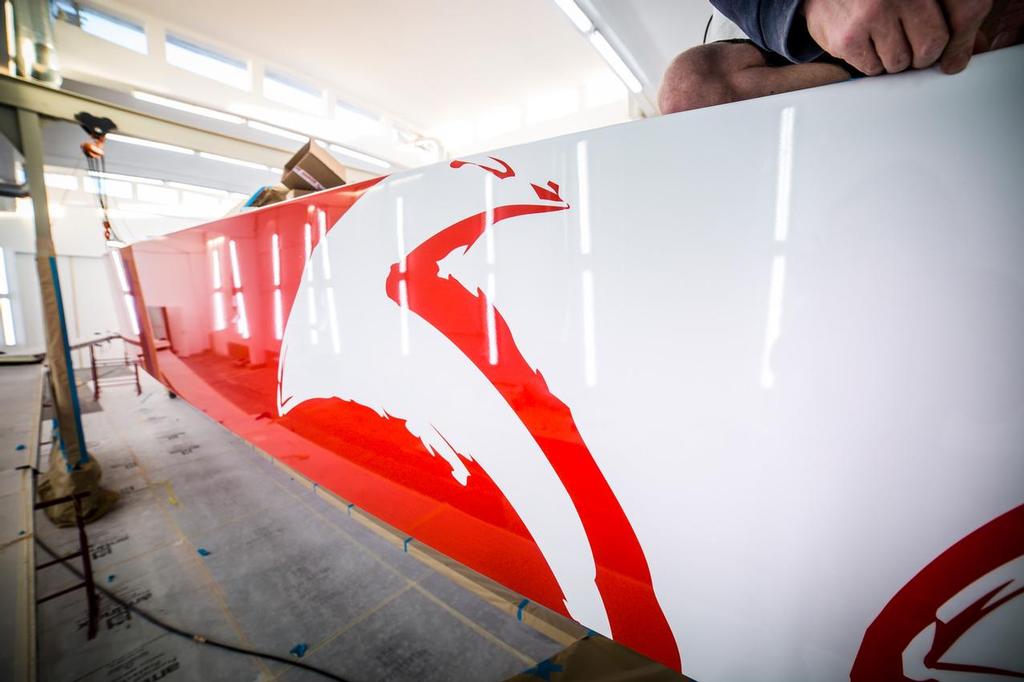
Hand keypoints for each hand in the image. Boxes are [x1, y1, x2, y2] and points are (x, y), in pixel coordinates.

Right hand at [803, 0, 991, 74]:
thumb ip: (940, 16)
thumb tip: (973, 46)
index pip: (938, 38)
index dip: (934, 48)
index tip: (927, 47)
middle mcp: (892, 0)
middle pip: (919, 54)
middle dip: (912, 54)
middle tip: (900, 41)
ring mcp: (868, 19)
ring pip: (894, 65)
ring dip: (889, 59)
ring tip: (880, 39)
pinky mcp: (847, 39)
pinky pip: (870, 68)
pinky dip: (869, 61)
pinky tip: (862, 42)